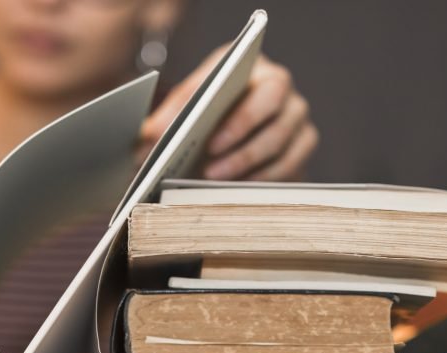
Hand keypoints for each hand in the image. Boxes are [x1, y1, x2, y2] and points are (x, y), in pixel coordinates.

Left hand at [140, 47, 317, 181]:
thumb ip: (166, 117)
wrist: (222, 124)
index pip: (258, 86)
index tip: (210, 142)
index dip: (238, 117)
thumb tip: (145, 139)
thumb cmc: (204, 109)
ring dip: (248, 168)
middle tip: (209, 170)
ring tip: (214, 183)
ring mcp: (296, 118)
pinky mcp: (301, 147)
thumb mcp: (184, 105)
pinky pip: (290, 167)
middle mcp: (282, 88)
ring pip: (283, 145)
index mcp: (254, 67)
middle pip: (277, 116)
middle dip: (243, 147)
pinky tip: (234, 191)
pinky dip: (261, 182)